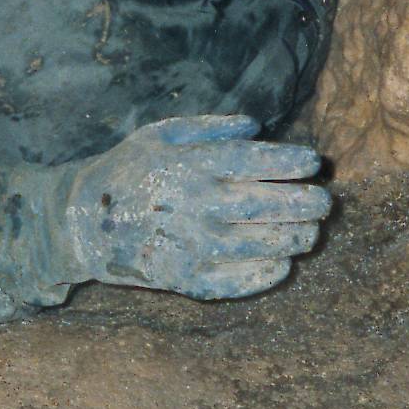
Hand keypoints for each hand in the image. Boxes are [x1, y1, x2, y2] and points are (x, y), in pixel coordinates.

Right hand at [57, 114, 331, 298]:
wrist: (84, 223)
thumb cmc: (129, 170)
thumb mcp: (160, 134)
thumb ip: (210, 128)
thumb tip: (256, 127)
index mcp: (190, 165)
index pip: (253, 163)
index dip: (289, 162)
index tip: (312, 162)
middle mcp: (194, 205)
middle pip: (264, 205)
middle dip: (304, 203)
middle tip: (324, 201)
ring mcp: (189, 245)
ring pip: (257, 245)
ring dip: (293, 239)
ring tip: (311, 232)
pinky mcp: (182, 278)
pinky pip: (232, 282)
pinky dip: (262, 276)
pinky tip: (283, 266)